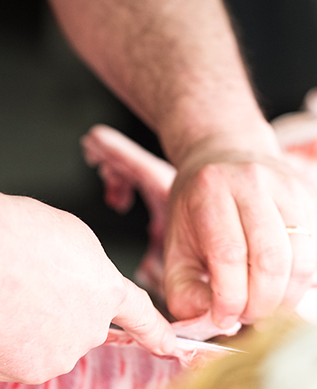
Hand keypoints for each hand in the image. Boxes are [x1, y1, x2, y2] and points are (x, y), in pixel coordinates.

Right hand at [0, 195, 175, 382]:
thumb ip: (79, 268)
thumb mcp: (67, 234)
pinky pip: (1, 353)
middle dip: (47, 308)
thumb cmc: (17, 231)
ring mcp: (54, 355)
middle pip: (69, 323)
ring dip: (14, 321)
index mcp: (104, 289)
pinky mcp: (19, 369)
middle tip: (16, 278)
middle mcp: (87, 329)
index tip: (170, 346)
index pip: (137, 314)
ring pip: (32, 339)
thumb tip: (65, 287)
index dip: (153, 331)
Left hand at [164, 143, 316, 327]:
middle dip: (261, 303)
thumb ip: (183, 288)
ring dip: (286, 298)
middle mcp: (251, 183)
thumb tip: (212, 322)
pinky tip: (278, 284)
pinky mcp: (309, 198)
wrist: (222, 156)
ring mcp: (286, 188)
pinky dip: (300, 281)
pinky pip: (315, 253)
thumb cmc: (197, 206)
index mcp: (211, 190)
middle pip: (270, 259)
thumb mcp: (175, 241)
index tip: (224, 318)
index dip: (230, 297)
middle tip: (247, 316)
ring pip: (302, 260)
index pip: (228, 253)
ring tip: (264, 304)